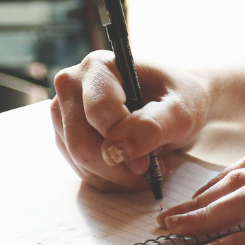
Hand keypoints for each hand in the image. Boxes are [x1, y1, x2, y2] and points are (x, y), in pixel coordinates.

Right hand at [51, 51, 210, 191]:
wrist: (175, 104)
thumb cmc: (179, 99)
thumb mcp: (180, 111)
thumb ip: (151, 127)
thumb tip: (114, 151)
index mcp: (99, 66)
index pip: (98, 112)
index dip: (124, 141)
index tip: (149, 160)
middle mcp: (72, 85)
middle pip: (81, 143)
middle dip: (117, 167)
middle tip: (149, 170)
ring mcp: (63, 113)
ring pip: (78, 161)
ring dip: (115, 175)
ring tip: (145, 166)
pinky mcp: (65, 136)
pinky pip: (80, 170)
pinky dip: (108, 178)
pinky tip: (130, 168)